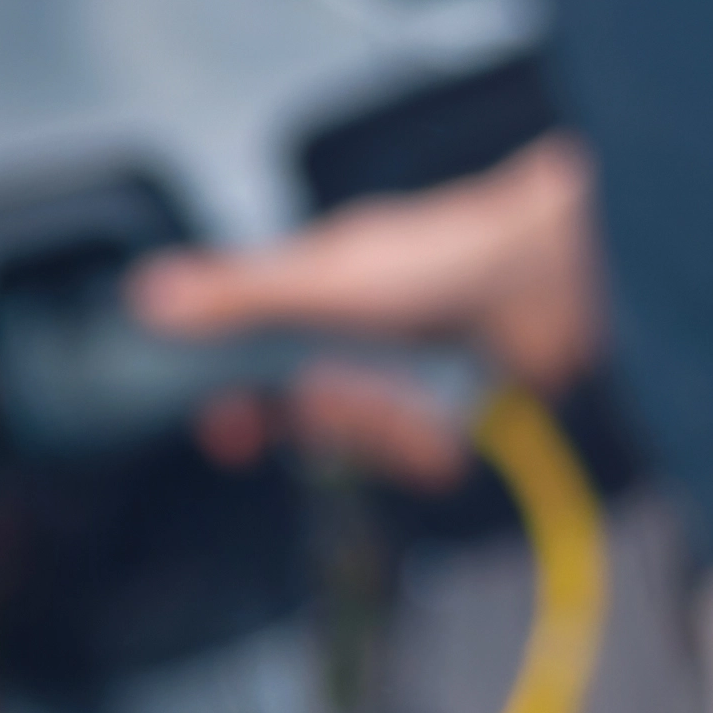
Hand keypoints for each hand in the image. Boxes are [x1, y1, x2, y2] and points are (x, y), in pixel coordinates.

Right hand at [135, 137, 604, 485]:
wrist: (567, 271)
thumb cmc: (448, 252)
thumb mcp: (324, 277)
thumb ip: (235, 295)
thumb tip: (145, 296)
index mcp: (325, 296)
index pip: (258, 362)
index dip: (237, 401)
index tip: (226, 430)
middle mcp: (369, 341)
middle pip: (311, 417)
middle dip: (321, 420)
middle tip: (334, 405)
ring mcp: (418, 381)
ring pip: (365, 443)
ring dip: (378, 429)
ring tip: (409, 399)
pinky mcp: (465, 417)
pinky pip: (420, 460)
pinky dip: (427, 444)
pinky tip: (446, 417)